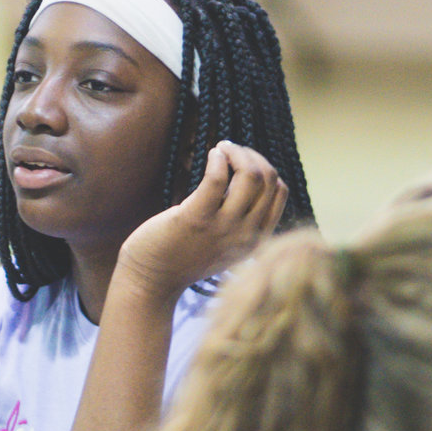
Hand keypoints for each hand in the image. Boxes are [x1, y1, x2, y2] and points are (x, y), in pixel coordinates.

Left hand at [116, 141, 287, 300]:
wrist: (152, 282)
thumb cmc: (184, 257)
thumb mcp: (225, 244)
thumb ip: (241, 221)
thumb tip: (247, 178)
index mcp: (256, 239)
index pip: (279, 192)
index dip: (265, 167)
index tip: (244, 162)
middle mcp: (246, 234)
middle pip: (268, 180)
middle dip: (252, 155)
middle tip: (230, 150)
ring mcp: (223, 228)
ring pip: (251, 176)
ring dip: (237, 152)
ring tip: (221, 149)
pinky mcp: (197, 219)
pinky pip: (217, 179)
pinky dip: (218, 159)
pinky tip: (212, 154)